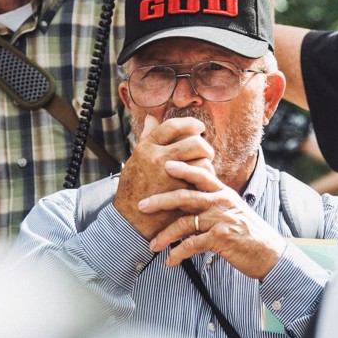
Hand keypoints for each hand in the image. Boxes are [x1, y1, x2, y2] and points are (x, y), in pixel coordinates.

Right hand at [112, 116, 216, 238]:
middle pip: (194, 141)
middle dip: (205, 146)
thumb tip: (151, 117)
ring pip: (202, 160)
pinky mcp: (181, 192)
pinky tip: (202, 182)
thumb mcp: (135, 160)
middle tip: (205, 152)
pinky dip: (206, 179)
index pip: (173, 126)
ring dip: (207, 164)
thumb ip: (146, 138)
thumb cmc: (133, 188)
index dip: (190, 124)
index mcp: (146, 148)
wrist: (130, 220)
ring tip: (204, 168)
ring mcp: (171, 176)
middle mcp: (158, 158)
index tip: (199, 127)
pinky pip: (203, 179)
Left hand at [140, 158, 285, 278]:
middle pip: (185, 196)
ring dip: (165, 235)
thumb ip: (213, 201)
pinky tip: (170, 261)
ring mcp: (221, 219)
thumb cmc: (248, 232)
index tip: (164, 164)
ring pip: (185, 222)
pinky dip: (178, 253)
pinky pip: (192, 245)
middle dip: (161, 200)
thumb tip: (190, 197)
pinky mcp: (221, 238)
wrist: (269, 252)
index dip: (182, 168)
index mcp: (223, 193)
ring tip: (152, 245)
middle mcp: (222, 202)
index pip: (200, 175)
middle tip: (142, 205)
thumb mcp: (233, 210)